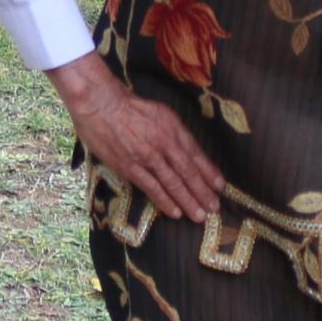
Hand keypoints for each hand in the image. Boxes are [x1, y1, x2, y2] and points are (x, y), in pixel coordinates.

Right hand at [52, 55, 221, 219]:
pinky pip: (151, 187)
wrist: (100, 104)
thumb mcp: (162, 113)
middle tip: (214, 208)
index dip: (210, 173)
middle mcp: (164, 144)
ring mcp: (147, 157)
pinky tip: (175, 212)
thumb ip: (176, 133)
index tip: (221, 187)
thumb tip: (190, 153)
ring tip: (200, 216)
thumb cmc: (131, 107)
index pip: (196, 155)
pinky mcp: (130, 167)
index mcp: (173, 129)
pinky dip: (165, 201)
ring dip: (188, 201)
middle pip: (188, 173)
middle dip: (203, 192)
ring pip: (173, 183)